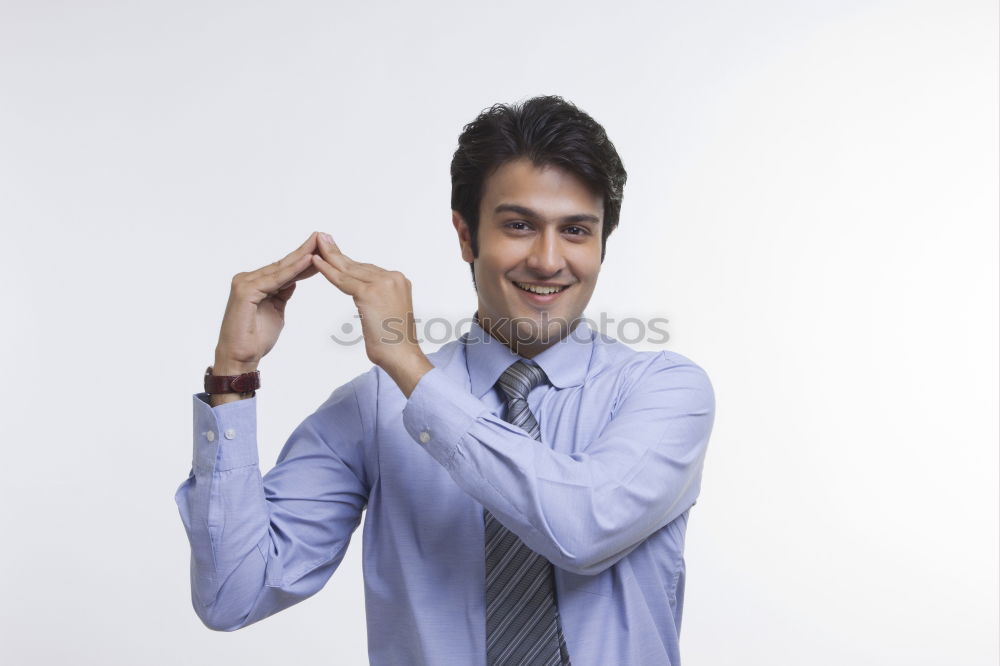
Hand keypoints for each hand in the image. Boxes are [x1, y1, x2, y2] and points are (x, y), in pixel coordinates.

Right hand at [213, 231, 322, 373]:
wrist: (240, 358)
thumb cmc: (256, 338)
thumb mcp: (276, 309)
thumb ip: (282, 292)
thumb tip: (293, 280)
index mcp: (255, 282)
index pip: (284, 268)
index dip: (304, 258)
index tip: (323, 249)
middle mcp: (248, 278)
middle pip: (283, 264)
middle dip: (305, 251)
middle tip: (324, 237)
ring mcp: (245, 283)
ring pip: (281, 269)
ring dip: (302, 256)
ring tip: (320, 244)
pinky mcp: (245, 291)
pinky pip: (276, 279)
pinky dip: (293, 270)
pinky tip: (308, 260)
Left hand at [310, 232, 430, 392]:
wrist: (402, 355)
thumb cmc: (394, 342)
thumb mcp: (386, 313)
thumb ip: (375, 299)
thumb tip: (361, 295)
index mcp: (399, 281)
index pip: (366, 269)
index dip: (347, 262)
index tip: (334, 251)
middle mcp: (393, 277)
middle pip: (357, 265)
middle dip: (337, 253)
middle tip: (322, 238)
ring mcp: (383, 283)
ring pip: (348, 270)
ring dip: (329, 256)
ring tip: (316, 243)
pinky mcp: (370, 293)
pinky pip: (343, 280)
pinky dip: (327, 270)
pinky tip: (315, 261)